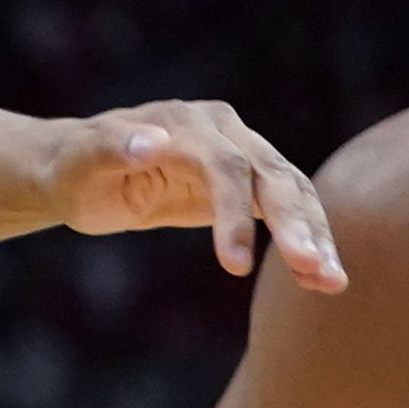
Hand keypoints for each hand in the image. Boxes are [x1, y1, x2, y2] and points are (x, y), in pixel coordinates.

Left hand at [56, 99, 343, 293]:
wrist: (83, 169)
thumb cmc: (75, 167)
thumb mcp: (79, 163)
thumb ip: (111, 149)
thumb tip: (151, 143)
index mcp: (187, 123)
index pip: (225, 166)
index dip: (234, 214)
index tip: (235, 266)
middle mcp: (225, 131)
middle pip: (272, 176)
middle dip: (295, 225)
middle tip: (315, 271)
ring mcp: (242, 154)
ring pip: (292, 193)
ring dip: (314, 236)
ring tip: (332, 284)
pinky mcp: (249, 184)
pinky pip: (287, 210)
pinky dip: (305, 241)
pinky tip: (319, 280)